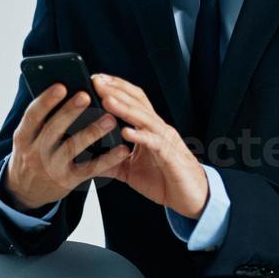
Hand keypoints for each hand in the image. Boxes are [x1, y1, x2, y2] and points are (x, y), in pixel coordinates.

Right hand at [2, 84, 131, 211]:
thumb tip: (67, 90)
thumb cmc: (32, 153)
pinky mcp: (68, 181)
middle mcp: (35, 153)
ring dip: (92, 132)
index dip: (46, 101)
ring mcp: (52, 168)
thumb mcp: (27, 138)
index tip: (61, 86)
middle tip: (86, 96)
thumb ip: (42, 119)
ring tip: (110, 119)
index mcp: (23, 137)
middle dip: (69, 112)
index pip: (32, 116)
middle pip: (53, 130)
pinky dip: (107, 159)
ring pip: (72, 148)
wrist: (26, 191)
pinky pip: (90, 169)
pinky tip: (122, 149)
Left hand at [91, 74, 209, 218]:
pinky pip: (154, 143)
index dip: (116, 87)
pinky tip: (125, 132)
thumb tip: (88, 159)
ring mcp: (165, 140)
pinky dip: (140, 136)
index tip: (96, 79)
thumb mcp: (130, 170)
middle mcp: (158, 129)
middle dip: (116, 90)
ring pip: (145, 118)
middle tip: (96, 80)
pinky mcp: (170, 156)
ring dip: (125, 108)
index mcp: (149, 129)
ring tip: (107, 99)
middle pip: (138, 102)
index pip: (133, 100)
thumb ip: (112, 161)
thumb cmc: (164, 180)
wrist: (190, 198)